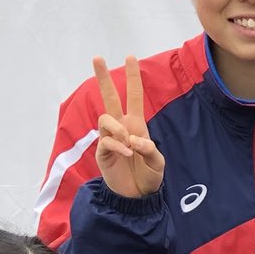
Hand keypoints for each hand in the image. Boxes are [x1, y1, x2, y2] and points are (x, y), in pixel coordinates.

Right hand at [91, 55, 164, 198]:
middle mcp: (121, 128)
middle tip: (97, 57)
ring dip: (117, 128)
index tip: (130, 57)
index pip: (133, 96)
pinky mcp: (102, 152)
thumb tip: (133, 140)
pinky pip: (106, 141)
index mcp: (136, 125)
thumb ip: (150, 150)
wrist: (137, 196)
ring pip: (106, 119)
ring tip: (128, 143)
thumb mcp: (157, 163)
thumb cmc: (149, 177)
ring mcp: (110, 139)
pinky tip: (126, 154)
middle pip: (109, 98)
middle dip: (103, 78)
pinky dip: (118, 146)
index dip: (132, 78)